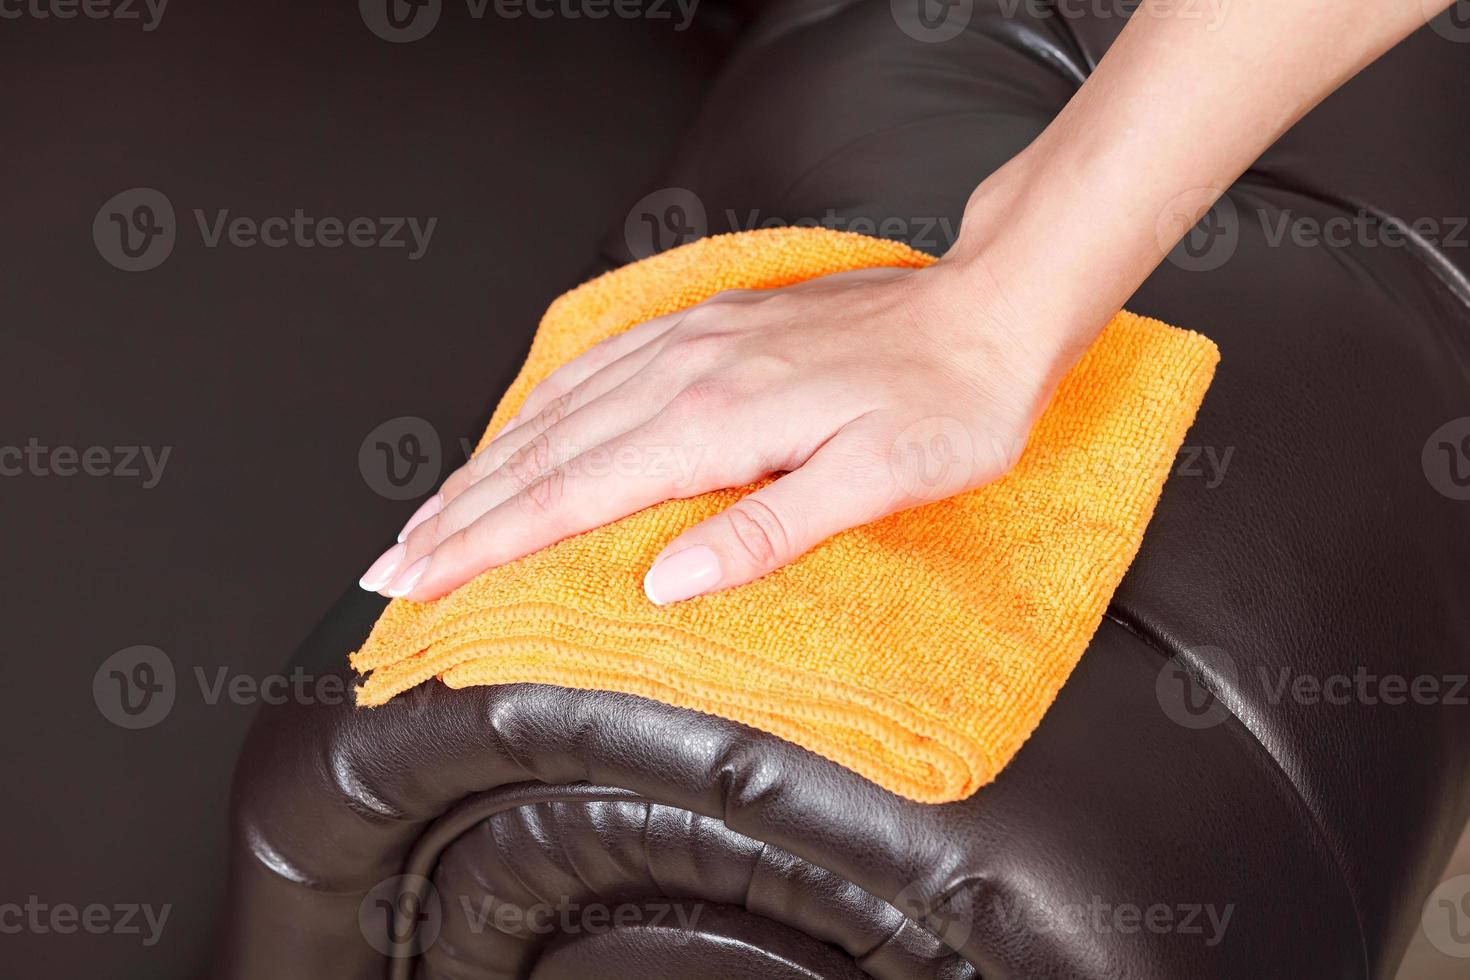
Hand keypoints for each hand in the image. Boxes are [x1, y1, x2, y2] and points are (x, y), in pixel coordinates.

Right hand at [359, 250, 1085, 604]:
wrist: (990, 311)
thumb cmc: (949, 403)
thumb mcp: (877, 482)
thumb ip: (765, 530)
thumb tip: (666, 581)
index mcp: (714, 422)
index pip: (567, 495)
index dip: (481, 546)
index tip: (415, 584)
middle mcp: (685, 372)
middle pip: (540, 453)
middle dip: (454, 516)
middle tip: (388, 568)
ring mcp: (692, 340)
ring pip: (556, 408)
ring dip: (483, 464)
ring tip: (428, 513)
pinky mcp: (710, 326)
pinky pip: (596, 366)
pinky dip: (538, 406)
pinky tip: (519, 426)